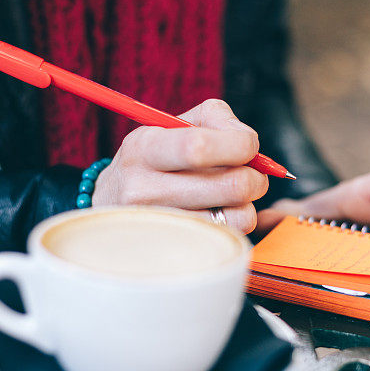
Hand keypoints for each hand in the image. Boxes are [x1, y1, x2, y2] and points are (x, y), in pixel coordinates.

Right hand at [92, 99, 268, 232]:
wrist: (113, 202)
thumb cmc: (155, 158)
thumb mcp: (173, 125)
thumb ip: (217, 118)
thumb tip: (249, 142)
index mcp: (143, 148)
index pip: (199, 148)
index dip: (239, 145)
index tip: (248, 146)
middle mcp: (143, 190)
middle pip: (230, 186)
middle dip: (256, 178)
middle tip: (252, 175)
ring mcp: (158, 226)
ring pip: (237, 218)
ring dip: (247, 205)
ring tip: (232, 197)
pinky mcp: (174, 251)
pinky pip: (229, 239)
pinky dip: (235, 224)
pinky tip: (219, 214)